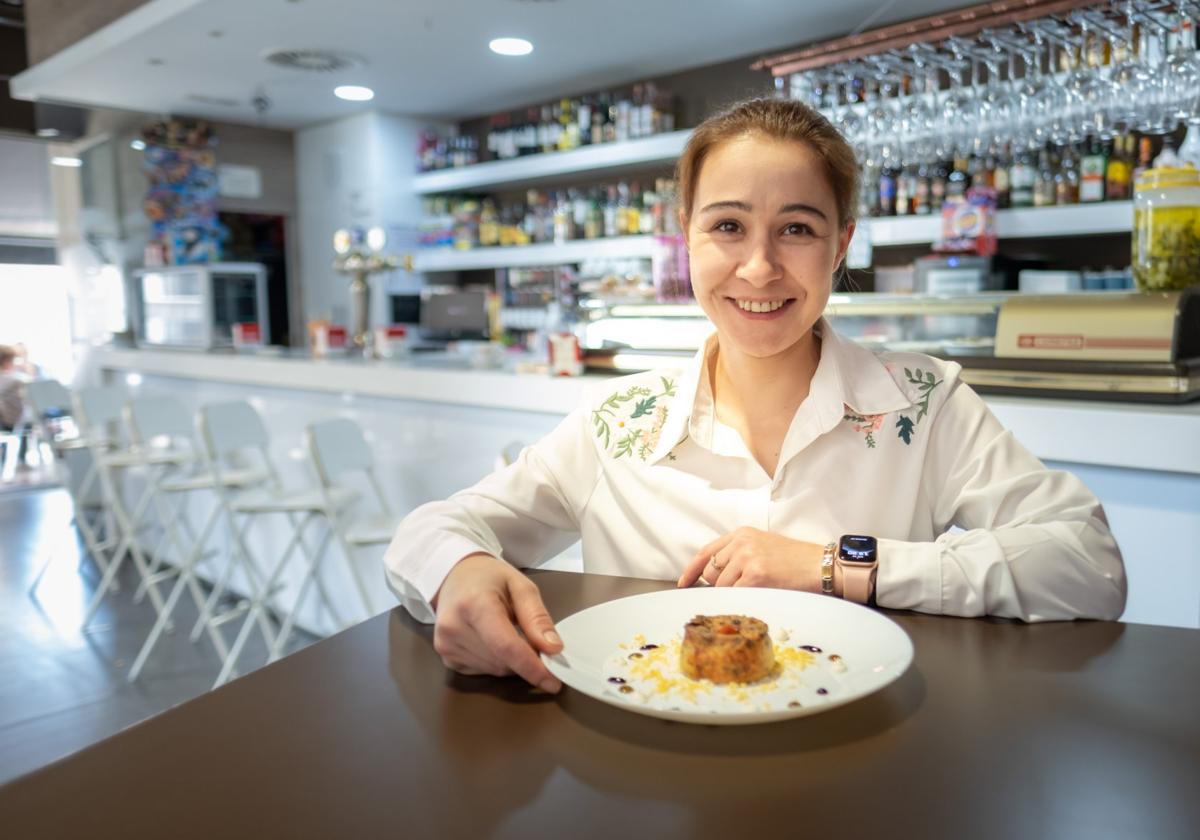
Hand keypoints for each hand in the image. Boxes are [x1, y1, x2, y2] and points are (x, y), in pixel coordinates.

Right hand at [431, 553, 562, 692]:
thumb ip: (537, 617)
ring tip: (508, 632)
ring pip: (495, 670)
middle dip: (525, 658)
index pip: (506, 646)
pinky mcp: (446, 657)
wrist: (454, 577)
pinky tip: (492, 640)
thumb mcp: (520, 586)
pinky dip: (496, 662)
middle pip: (503, 662)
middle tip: (532, 638)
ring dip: (511, 661)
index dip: (531, 668)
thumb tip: (553, 649)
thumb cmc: (490, 578)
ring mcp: (446, 645)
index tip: (553, 682)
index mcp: (474, 604)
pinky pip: (483, 671)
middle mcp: (454, 628)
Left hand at [677, 527, 824, 590]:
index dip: (692, 570)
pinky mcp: (755, 574)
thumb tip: (715, 578)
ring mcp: (747, 557)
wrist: (820, 565)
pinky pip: (734, 594)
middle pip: (710, 572)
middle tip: (741, 589)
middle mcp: (741, 542)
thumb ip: (738, 556)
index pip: (706, 552)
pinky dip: (741, 599)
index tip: (684, 583)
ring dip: (733, 594)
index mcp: (741, 534)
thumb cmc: (795, 560)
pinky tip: (757, 595)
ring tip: (757, 589)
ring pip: (720, 586)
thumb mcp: (762, 547)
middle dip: (719, 585)